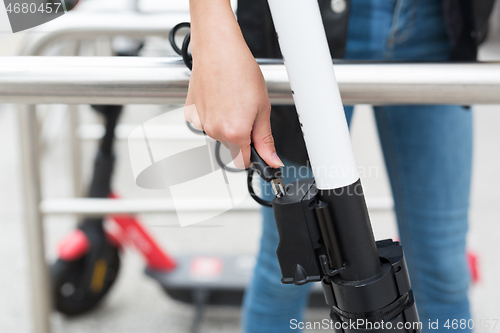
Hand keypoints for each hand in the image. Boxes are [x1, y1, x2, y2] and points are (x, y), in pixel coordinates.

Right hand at [185, 0, 282, 168]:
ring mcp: (201, 123)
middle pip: (232, 146)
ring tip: (233, 99)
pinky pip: (207, 122)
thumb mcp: (263, 108)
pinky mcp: (191, 113)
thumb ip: (265, 139)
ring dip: (227, 124)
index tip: (258, 145)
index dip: (255, 154)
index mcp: (235, 133)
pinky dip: (213, 114)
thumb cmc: (240, 71)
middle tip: (247, 109)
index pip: (245, 162)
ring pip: (219, 134)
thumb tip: (272, 160)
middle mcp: (215, 132)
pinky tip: (219, 97)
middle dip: (241, 135)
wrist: (218, 49)